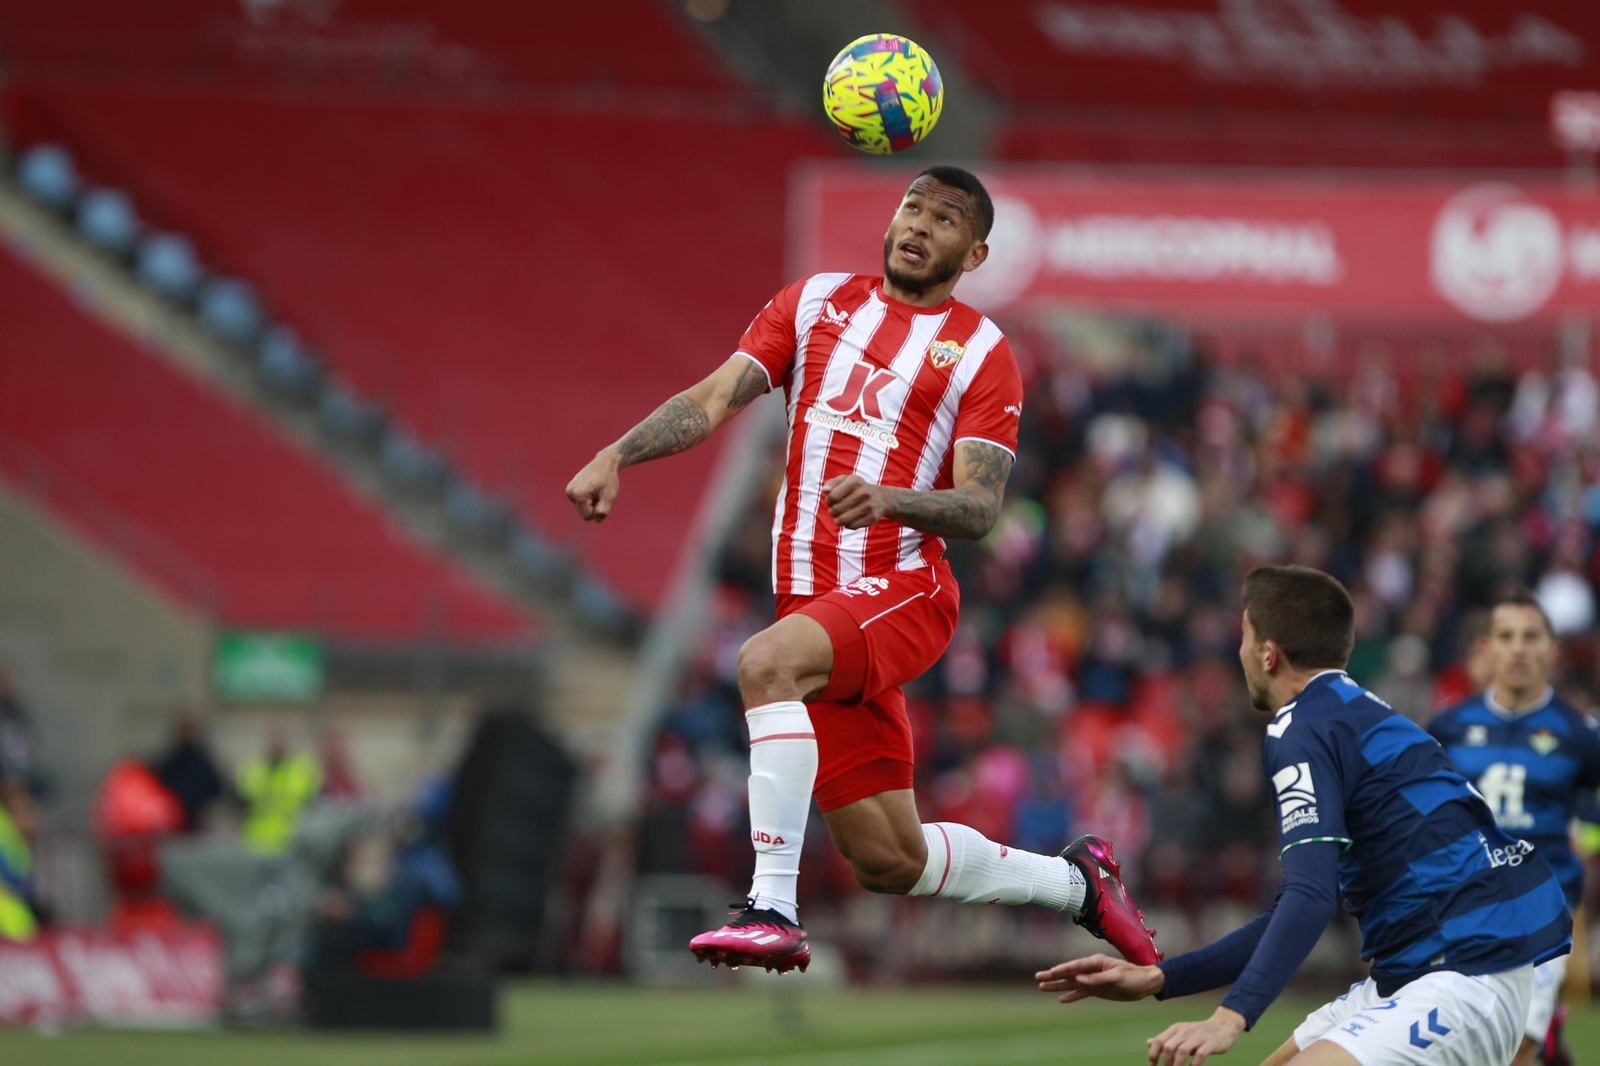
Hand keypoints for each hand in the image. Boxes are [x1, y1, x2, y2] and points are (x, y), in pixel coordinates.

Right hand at [566, 450, 621, 521]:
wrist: (604, 463)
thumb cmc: (608, 479)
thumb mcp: (609, 496)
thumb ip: (603, 511)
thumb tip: (596, 519)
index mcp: (579, 495)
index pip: (588, 517)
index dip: (598, 510)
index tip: (601, 496)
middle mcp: (570, 493)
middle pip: (584, 513)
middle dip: (594, 507)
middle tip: (600, 493)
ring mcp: (569, 490)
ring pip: (582, 508)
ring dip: (591, 502)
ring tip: (596, 490)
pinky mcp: (570, 489)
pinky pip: (580, 502)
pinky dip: (588, 498)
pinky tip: (592, 488)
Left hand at [824, 474, 889, 528]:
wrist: (881, 498)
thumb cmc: (857, 489)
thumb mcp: (846, 481)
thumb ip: (832, 483)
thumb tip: (824, 490)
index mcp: (854, 481)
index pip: (833, 496)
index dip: (829, 501)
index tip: (831, 501)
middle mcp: (863, 493)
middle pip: (837, 509)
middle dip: (832, 512)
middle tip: (835, 511)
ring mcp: (868, 506)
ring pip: (843, 520)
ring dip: (837, 520)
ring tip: (838, 518)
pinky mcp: (872, 517)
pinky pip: (852, 526)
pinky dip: (847, 525)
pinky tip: (849, 520)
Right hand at [1036, 954, 1165, 1003]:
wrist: (1146, 984)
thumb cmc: (1134, 976)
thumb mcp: (1117, 976)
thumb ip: (1098, 978)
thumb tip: (1079, 979)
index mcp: (1096, 962)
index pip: (1075, 966)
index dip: (1062, 969)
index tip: (1050, 972)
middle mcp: (1092, 970)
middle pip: (1069, 973)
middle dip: (1053, 976)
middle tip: (1038, 977)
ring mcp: (1093, 980)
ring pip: (1072, 983)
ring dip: (1058, 986)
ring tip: (1042, 987)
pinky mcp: (1097, 990)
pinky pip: (1081, 993)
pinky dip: (1071, 996)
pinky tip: (1061, 999)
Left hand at [1145, 1007, 1245, 1065]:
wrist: (1223, 1025)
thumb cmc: (1198, 1033)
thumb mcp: (1180, 1033)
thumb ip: (1166, 1039)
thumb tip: (1148, 1043)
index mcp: (1176, 1029)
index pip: (1159, 1041)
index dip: (1153, 1054)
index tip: (1153, 1065)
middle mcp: (1185, 1031)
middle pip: (1168, 1047)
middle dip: (1166, 1062)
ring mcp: (1198, 1037)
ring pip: (1182, 1051)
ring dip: (1178, 1065)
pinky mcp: (1210, 1043)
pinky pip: (1200, 1055)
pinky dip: (1194, 1065)